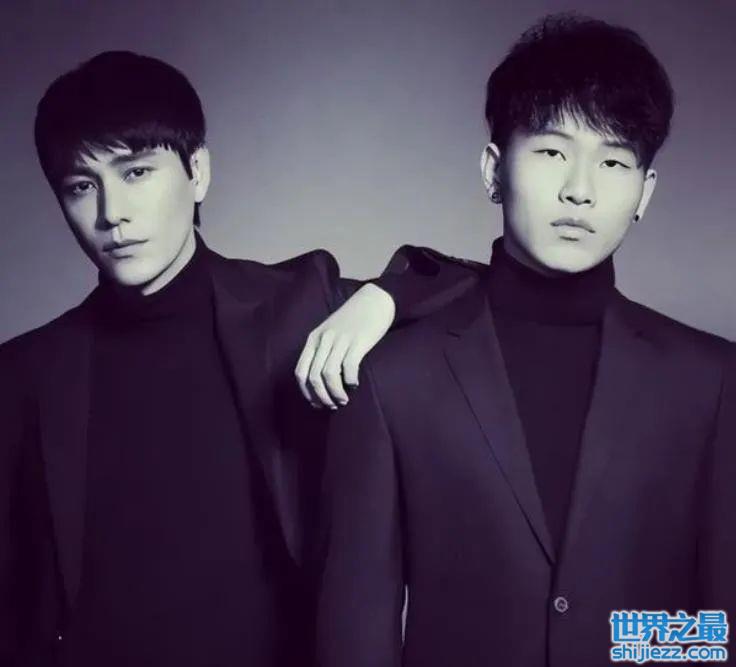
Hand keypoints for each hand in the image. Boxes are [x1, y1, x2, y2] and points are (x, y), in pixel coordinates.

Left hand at [295, 283, 394, 408]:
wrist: (374, 300)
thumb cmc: (353, 319)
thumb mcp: (330, 331)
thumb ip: (322, 350)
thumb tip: (320, 380)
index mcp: (314, 339)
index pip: (301, 371)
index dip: (306, 392)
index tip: (316, 403)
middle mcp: (324, 340)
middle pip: (314, 376)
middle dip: (321, 396)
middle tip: (331, 405)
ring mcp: (341, 340)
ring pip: (329, 374)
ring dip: (334, 393)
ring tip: (342, 400)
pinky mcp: (358, 342)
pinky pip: (349, 367)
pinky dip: (350, 381)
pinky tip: (354, 385)